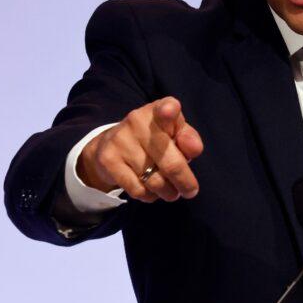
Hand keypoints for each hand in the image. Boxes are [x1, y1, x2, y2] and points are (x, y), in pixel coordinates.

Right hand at [77, 96, 203, 201]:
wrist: (111, 144)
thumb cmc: (155, 139)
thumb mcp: (175, 133)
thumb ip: (189, 139)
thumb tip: (194, 149)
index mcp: (158, 110)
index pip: (165, 107)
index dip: (169, 110)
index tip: (170, 111)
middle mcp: (137, 120)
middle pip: (171, 162)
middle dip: (185, 182)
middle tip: (190, 191)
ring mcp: (120, 140)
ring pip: (154, 180)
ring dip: (168, 192)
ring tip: (171, 192)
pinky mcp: (108, 160)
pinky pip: (137, 189)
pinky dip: (149, 196)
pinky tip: (152, 192)